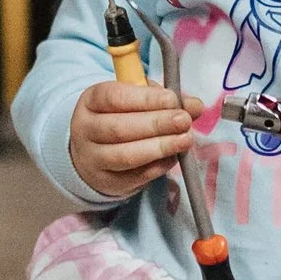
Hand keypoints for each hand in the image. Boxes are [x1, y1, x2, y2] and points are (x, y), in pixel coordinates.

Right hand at [70, 78, 199, 200]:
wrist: (94, 151)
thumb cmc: (121, 117)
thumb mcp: (137, 100)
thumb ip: (166, 100)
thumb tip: (195, 106)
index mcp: (91, 101)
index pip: (114, 97)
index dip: (144, 99)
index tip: (172, 99)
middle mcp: (85, 130)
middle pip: (119, 129)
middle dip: (156, 124)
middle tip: (184, 120)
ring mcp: (93, 159)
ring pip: (125, 156)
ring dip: (159, 148)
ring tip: (184, 140)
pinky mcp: (107, 182)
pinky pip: (135, 176)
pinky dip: (158, 166)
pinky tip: (174, 157)